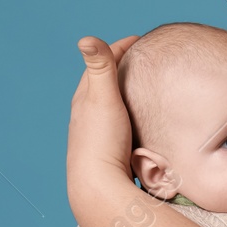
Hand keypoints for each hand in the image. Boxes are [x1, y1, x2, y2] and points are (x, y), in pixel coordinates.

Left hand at [65, 35, 140, 226]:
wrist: (98, 188)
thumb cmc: (102, 141)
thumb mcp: (103, 99)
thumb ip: (100, 68)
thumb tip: (85, 38)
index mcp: (83, 99)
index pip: (100, 63)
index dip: (119, 47)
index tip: (140, 39)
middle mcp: (84, 116)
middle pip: (102, 83)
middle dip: (121, 67)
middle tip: (143, 59)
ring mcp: (94, 135)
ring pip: (109, 106)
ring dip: (124, 93)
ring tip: (143, 86)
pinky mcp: (106, 152)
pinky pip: (118, 125)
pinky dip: (128, 114)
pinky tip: (140, 122)